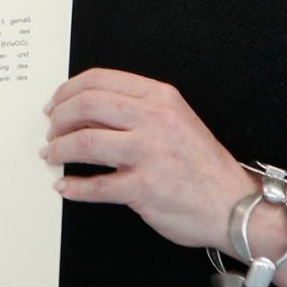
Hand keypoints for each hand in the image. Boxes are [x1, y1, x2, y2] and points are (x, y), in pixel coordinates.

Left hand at [42, 68, 257, 249]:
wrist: (235, 205)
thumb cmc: (201, 164)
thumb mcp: (174, 120)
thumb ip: (134, 110)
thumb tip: (82, 112)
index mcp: (159, 97)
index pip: (99, 80)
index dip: (67, 91)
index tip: (55, 103)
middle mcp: (153, 120)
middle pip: (86, 106)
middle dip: (58, 119)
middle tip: (51, 131)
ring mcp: (148, 154)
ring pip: (84, 143)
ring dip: (59, 149)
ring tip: (52, 155)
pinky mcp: (144, 188)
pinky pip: (96, 186)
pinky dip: (73, 187)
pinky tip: (65, 186)